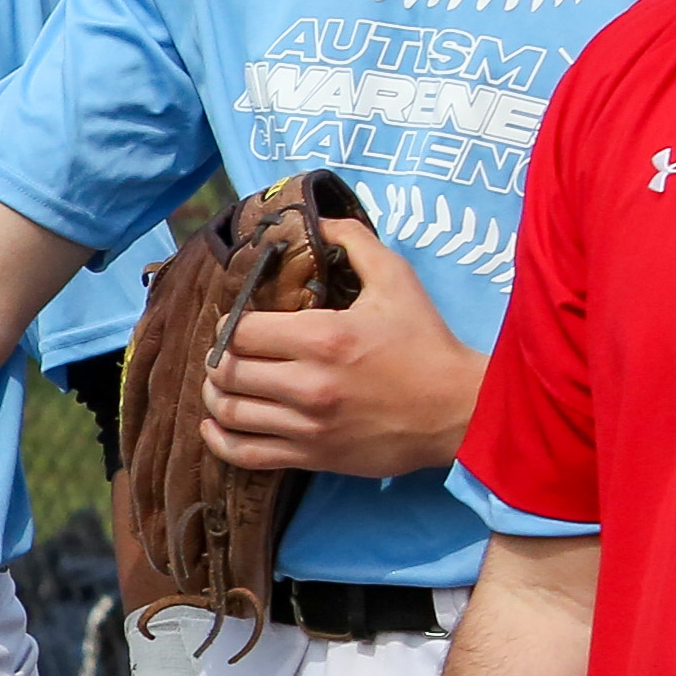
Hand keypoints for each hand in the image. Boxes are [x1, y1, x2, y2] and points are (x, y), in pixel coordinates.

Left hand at [200, 219, 479, 478]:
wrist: (459, 409)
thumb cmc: (426, 343)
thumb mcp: (397, 280)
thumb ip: (354, 243)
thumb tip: (320, 220)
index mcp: (323, 337)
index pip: (242, 332)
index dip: (231, 325)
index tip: (237, 324)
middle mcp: (309, 384)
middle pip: (228, 371)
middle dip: (219, 359)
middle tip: (226, 353)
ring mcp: (308, 425)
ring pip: (230, 412)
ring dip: (215, 396)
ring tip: (220, 384)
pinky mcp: (313, 456)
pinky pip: (246, 454)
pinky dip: (220, 441)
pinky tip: (215, 426)